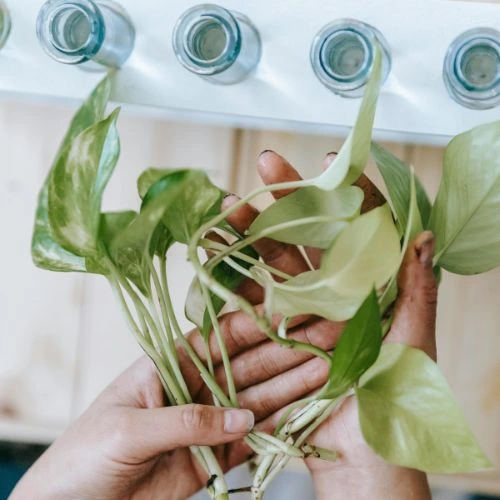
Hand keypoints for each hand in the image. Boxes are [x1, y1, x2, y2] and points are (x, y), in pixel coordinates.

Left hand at [12, 225, 342, 499]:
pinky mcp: (212, 455)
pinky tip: (306, 411)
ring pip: (256, 399)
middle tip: (325, 340)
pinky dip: (278, 427)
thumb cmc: (84, 456)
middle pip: (247, 366)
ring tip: (327, 371)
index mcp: (168, 366)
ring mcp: (206, 421)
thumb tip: (243, 416)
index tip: (292, 313)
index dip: (257, 325)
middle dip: (285, 353)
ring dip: (291, 386)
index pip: (219, 339)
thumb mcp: (129, 429)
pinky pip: (250, 438)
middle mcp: (192, 387)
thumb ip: (186, 420)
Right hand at [221, 150, 436, 498]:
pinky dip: (238, 274)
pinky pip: (259, 297)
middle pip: (313, 234)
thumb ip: (418, 292)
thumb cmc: (395, 402)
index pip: (363, 226)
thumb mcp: (412, 343)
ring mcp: (309, 309)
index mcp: (376, 287)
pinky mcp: (283, 332)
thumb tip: (424, 235)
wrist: (360, 457)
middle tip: (265, 165)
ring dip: (254, 232)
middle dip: (288, 198)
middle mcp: (341, 291)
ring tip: (230, 206)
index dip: (347, 190)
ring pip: (279, 260)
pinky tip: (219, 252)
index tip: (329, 160)